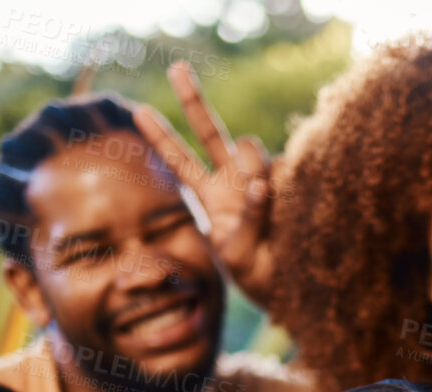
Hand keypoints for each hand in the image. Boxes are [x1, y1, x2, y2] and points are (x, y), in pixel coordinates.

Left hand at [133, 62, 277, 307]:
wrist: (291, 284)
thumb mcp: (240, 255)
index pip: (181, 162)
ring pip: (252, 150)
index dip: (162, 138)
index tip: (140, 111)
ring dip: (253, 169)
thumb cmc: (256, 273)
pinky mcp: (289, 180)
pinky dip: (286, 187)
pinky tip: (291, 210)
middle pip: (210, 131)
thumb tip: (261, 183)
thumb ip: (247, 218)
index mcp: (211, 197)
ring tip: (268, 208)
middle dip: (192, 100)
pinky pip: (286, 171)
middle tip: (175, 67)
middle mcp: (233, 179)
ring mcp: (262, 176)